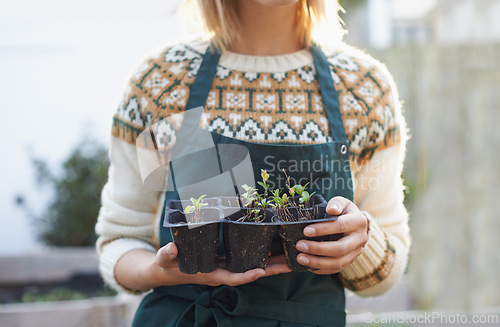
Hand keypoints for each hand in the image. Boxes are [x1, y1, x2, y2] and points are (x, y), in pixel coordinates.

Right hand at [151, 243, 290, 286]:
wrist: (167, 270)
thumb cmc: (167, 266)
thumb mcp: (164, 260)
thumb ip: (167, 255)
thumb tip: (172, 248)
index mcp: (212, 275)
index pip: (233, 278)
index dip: (247, 275)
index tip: (261, 271)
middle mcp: (222, 273)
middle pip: (251, 273)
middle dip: (271, 270)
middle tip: (291, 264)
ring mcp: (225, 268)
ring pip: (252, 267)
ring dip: (271, 263)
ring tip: (290, 257)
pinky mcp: (225, 262)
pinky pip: (246, 261)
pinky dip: (260, 257)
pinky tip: (271, 250)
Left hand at [295, 196, 367, 274]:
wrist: (354, 224)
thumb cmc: (344, 211)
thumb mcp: (342, 202)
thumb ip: (336, 203)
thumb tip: (331, 209)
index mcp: (359, 221)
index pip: (341, 226)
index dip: (323, 229)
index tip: (306, 231)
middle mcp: (360, 239)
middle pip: (340, 248)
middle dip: (318, 249)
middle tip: (299, 245)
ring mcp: (356, 252)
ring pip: (338, 263)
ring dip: (317, 262)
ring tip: (300, 258)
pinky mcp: (349, 261)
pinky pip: (335, 269)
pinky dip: (321, 269)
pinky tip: (307, 265)